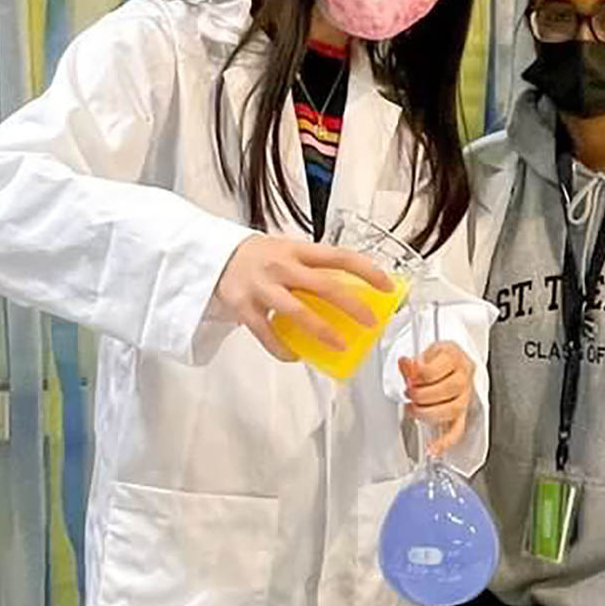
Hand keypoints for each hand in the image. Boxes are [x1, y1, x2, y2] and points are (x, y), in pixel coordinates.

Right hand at [212, 235, 392, 360]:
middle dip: (352, 306)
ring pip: (297, 312)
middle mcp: (282, 266)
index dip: (367, 271)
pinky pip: (267, 333)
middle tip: (371, 322)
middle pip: (324, 286)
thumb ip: (315, 267)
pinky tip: (296, 355)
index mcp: (298, 250)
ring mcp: (262, 287)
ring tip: (340, 345)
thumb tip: (353, 289)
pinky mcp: (243, 307)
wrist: (217, 256)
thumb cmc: (262, 256)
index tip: (387, 286)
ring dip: (322, 330)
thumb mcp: (290, 251)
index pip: (340, 257)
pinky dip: (282, 348)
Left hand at [398, 342, 474, 456]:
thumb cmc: (439, 359)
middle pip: (447, 389)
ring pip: (452, 409)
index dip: (417, 376)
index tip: (409, 378)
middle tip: (409, 394)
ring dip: (428, 412)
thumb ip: (413, 363)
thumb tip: (405, 364)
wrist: (454, 362)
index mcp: (454, 357)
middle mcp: (463, 377)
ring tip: (413, 410)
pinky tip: (433, 448)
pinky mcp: (463, 413)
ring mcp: (465, 396)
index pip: (434, 370)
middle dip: (422, 395)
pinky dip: (445, 442)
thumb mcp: (425, 353)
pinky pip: (458, 430)